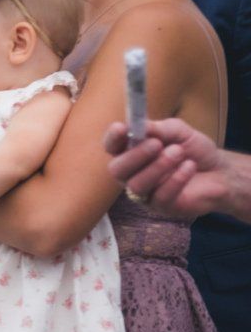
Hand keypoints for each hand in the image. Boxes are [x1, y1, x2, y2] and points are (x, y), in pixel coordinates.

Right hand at [104, 118, 239, 220]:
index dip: (112, 139)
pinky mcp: (162, 207)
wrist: (221, 172)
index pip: (111, 147)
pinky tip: (189, 167)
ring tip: (179, 153)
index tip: (122, 128)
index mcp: (131, 152)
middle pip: (117, 170)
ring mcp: (145, 193)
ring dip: (158, 167)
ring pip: (136, 185)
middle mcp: (132, 174)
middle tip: (156, 144)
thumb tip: (137, 124)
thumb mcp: (179, 131)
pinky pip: (160, 196)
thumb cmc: (194, 150)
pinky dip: (176, 179)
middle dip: (135, 156)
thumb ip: (159, 128)